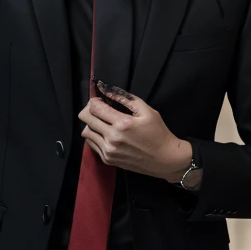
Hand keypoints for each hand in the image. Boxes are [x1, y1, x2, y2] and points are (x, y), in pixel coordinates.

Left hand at [78, 79, 195, 183]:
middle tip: (99, 109)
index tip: (101, 101)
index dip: (94, 101)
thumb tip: (106, 90)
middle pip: (85, 118)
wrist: (165, 159)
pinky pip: (91, 144)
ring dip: (91, 124)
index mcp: (122, 124)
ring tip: (103, 123)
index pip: (94, 108)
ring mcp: (109, 151)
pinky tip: (106, 134)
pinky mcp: (108, 159)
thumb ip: (125, 98)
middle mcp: (112, 138)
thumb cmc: (158, 133)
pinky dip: (95, 136)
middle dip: (90, 110)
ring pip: (85, 131)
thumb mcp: (146, 111)